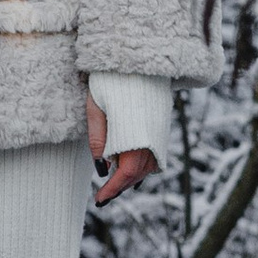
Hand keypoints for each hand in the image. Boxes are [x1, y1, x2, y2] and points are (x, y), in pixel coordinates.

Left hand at [86, 90, 157, 206]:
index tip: (100, 200)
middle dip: (121, 186)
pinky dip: (143, 165)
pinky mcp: (162, 125)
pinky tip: (131, 167)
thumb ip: (98, 139)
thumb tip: (102, 168)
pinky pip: (154, 154)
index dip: (112, 189)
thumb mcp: (95, 109)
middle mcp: (152, 137)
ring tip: (116, 184)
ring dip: (133, 177)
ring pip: (149, 166)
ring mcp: (160, 131)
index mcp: (134, 135)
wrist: (134, 58)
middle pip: (138, 173)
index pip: (126, 173)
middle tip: (104, 196)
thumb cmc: (109, 80)